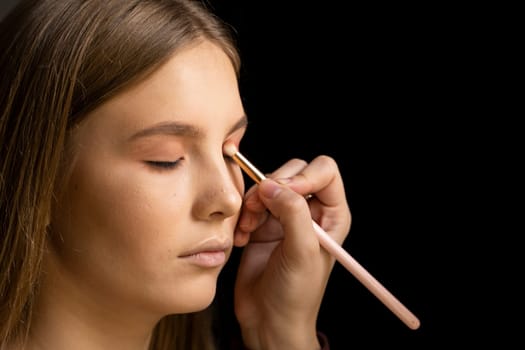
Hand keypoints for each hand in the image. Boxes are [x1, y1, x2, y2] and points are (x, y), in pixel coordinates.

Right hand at [233, 155, 350, 349]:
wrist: (269, 319)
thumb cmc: (296, 293)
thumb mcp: (302, 252)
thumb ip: (293, 213)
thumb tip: (272, 185)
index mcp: (331, 214)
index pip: (325, 171)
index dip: (304, 175)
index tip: (285, 191)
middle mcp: (310, 211)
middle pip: (293, 171)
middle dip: (272, 186)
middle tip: (258, 209)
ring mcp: (284, 216)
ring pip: (268, 184)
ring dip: (253, 202)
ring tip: (248, 228)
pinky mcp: (262, 224)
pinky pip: (250, 202)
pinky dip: (242, 215)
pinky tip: (242, 238)